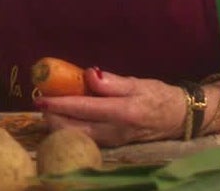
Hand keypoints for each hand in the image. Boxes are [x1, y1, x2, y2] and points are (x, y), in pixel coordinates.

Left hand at [35, 67, 184, 146]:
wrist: (179, 118)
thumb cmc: (157, 96)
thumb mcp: (137, 83)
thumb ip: (112, 82)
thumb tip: (89, 74)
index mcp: (122, 112)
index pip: (83, 108)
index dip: (59, 104)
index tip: (41, 98)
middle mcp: (114, 131)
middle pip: (74, 130)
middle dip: (53, 118)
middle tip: (41, 102)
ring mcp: (112, 141)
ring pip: (77, 137)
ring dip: (59, 125)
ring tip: (50, 108)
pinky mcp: (112, 145)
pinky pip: (85, 139)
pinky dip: (70, 129)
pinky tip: (64, 117)